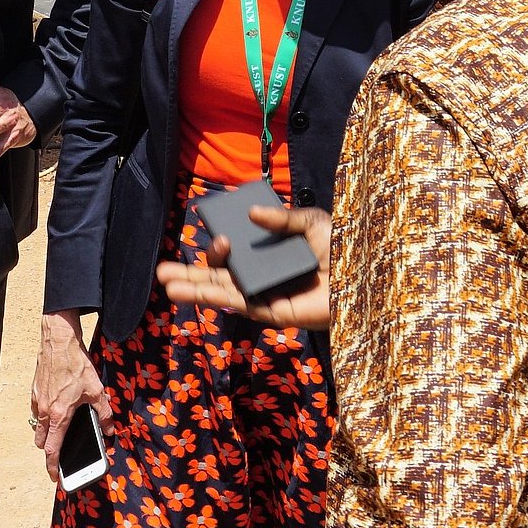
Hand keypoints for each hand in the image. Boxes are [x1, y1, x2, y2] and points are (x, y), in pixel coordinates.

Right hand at [32, 312, 110, 481]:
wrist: (58, 341)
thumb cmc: (76, 365)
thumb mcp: (96, 391)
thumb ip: (104, 413)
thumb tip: (110, 430)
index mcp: (59, 415)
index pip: (52, 450)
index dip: (53, 467)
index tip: (55, 478)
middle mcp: (45, 411)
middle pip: (42, 441)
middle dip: (50, 451)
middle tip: (60, 456)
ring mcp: (38, 400)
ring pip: (38, 426)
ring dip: (46, 434)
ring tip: (59, 434)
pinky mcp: (35, 390)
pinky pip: (37, 411)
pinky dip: (44, 417)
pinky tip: (56, 410)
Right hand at [157, 204, 333, 329]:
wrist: (365, 275)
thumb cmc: (343, 247)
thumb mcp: (310, 222)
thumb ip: (280, 219)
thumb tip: (248, 216)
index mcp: (270, 253)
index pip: (236, 252)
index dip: (218, 246)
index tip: (212, 233)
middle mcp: (264, 274)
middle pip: (222, 275)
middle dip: (192, 273)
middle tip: (162, 271)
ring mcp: (267, 294)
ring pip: (225, 291)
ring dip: (196, 288)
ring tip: (168, 285)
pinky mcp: (275, 312)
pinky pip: (242, 304)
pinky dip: (220, 297)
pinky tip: (200, 293)